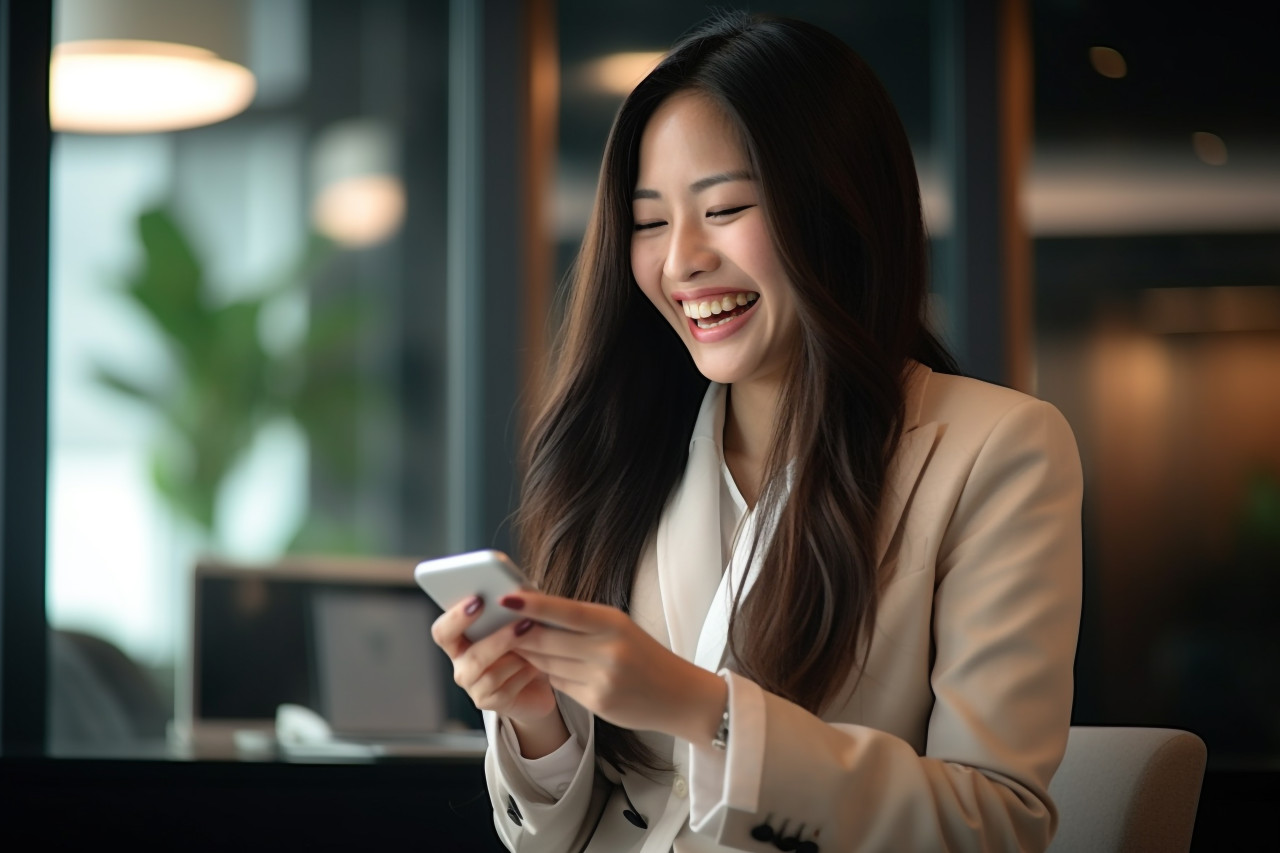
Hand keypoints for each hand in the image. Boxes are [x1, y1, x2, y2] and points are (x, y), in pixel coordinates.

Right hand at [430, 594, 566, 755]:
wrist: (539, 681)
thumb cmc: (525, 643)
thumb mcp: (518, 621)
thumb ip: (512, 607)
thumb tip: (518, 591)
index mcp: (458, 641)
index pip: (443, 631)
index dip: (456, 617)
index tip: (479, 599)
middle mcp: (461, 665)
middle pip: (470, 656)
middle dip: (499, 639)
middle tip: (523, 622)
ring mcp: (473, 687)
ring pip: (490, 674)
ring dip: (517, 655)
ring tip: (538, 641)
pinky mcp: (490, 703)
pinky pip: (506, 688)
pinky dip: (524, 673)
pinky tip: (538, 664)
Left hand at [502, 591, 727, 744]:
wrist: (679, 696)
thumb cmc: (644, 655)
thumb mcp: (619, 627)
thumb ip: (582, 621)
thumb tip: (535, 612)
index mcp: (613, 623)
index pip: (565, 611)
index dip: (532, 605)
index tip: (506, 598)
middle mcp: (608, 650)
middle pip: (547, 639)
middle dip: (519, 634)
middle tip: (498, 625)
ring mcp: (602, 678)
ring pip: (547, 663)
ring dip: (530, 655)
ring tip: (516, 644)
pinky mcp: (597, 702)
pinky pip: (559, 684)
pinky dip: (549, 674)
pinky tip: (547, 667)